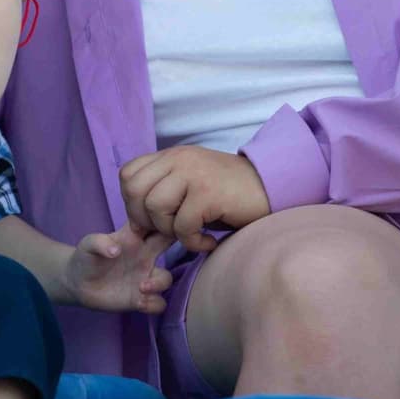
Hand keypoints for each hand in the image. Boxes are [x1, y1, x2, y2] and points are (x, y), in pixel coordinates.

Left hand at [63, 223, 173, 313]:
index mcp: (135, 237)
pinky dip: (154, 304)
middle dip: (173, 251)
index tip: (164, 227)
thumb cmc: (86, 257)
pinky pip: (159, 302)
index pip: (156, 224)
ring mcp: (144, 277)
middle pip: (170, 249)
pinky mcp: (140, 298)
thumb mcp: (88, 245)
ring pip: (167, 278)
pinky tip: (139, 302)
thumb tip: (116, 250)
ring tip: (141, 288)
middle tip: (160, 257)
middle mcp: (144, 256)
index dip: (165, 222)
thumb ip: (99, 242)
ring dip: (159, 284)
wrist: (78, 282)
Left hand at [119, 145, 270, 253]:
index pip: (128, 174)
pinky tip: (209, 241)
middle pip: (135, 190)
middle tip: (168, 232)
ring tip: (191, 235)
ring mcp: (193, 173)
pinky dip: (193, 243)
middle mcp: (179, 159)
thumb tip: (135, 227)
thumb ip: (164, 194)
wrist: (271, 189)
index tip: (151, 220)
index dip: (132, 203)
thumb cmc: (229, 196)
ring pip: (155, 207)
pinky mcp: (208, 193)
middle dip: (144, 220)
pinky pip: (182, 226)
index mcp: (171, 155)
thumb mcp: (191, 185)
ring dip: (170, 232)